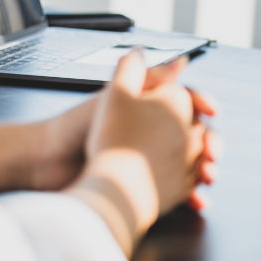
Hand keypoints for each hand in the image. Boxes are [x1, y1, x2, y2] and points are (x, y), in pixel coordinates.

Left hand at [36, 55, 219, 194]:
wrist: (47, 163)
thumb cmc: (76, 126)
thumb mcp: (117, 96)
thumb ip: (147, 77)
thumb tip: (181, 60)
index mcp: (146, 109)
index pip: (185, 103)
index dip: (202, 106)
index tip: (212, 111)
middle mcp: (151, 134)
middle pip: (193, 136)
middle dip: (210, 143)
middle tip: (213, 151)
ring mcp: (149, 161)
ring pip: (189, 164)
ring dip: (205, 170)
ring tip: (209, 176)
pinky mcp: (144, 187)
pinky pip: (175, 191)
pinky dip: (190, 195)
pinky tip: (197, 200)